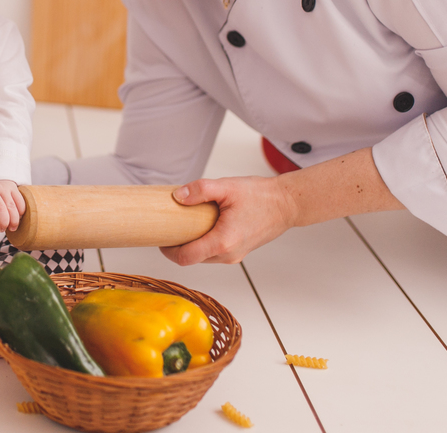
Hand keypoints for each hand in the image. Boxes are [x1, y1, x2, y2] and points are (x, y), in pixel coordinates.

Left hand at [159, 176, 296, 265]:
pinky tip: (201, 226)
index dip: (168, 251)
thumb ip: (200, 190)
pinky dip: (204, 243)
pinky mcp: (239, 252)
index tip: (160, 238)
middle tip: (169, 226)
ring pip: (203, 257)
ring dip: (191, 244)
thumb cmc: (261, 196)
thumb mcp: (226, 187)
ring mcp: (235, 256)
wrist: (287, 204)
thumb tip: (178, 196)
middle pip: (192, 259)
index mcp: (223, 242)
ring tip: (185, 224)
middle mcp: (228, 255)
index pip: (185, 258)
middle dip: (178, 246)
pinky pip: (214, 253)